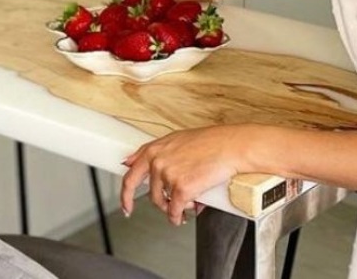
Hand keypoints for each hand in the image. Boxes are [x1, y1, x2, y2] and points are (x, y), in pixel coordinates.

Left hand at [120, 125, 253, 225]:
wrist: (231, 147)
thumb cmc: (210, 142)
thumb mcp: (176, 140)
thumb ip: (153, 152)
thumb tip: (130, 161)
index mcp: (154, 150)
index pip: (130, 176)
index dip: (125, 194)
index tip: (126, 205)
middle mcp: (158, 162)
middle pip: (150, 194)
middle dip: (160, 204)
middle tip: (168, 207)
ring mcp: (168, 175)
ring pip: (163, 203)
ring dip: (173, 209)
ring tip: (187, 204)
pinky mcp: (181, 189)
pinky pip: (175, 210)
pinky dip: (179, 216)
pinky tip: (184, 215)